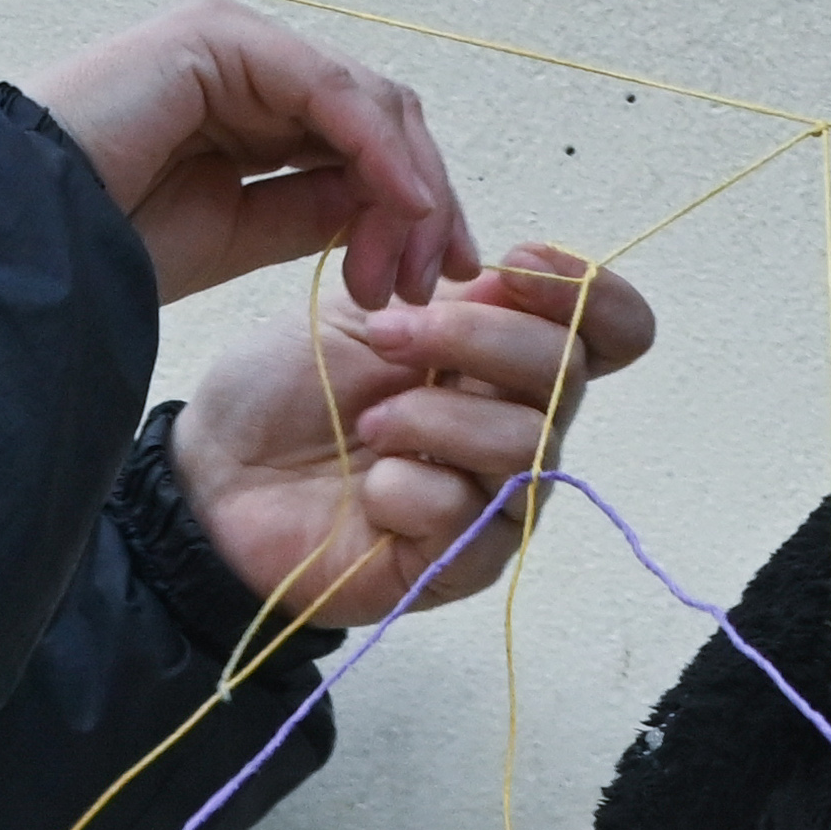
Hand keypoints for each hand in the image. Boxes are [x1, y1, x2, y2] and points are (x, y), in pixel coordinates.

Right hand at [22, 0, 476, 307]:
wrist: (28, 238)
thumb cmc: (109, 244)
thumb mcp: (240, 234)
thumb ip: (312, 208)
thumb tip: (394, 208)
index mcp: (243, 104)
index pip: (360, 138)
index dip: (409, 207)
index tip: (427, 285)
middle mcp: (247, 64)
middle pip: (377, 116)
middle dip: (419, 203)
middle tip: (427, 284)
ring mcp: (237, 43)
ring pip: (367, 102)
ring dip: (404, 188)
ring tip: (399, 271)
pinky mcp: (223, 39)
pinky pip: (330, 92)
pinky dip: (377, 152)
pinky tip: (400, 208)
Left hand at [168, 249, 660, 628]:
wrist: (215, 474)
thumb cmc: (289, 392)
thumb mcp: (367, 308)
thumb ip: (452, 287)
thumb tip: (515, 272)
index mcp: (507, 361)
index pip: (614, 330)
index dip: (587, 292)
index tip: (513, 264)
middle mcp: (516, 429)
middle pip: (567, 375)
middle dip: (477, 339)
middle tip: (388, 336)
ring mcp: (493, 501)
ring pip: (526, 445)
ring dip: (435, 417)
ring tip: (366, 424)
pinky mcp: (454, 565)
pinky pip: (467, 515)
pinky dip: (406, 488)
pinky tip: (364, 491)